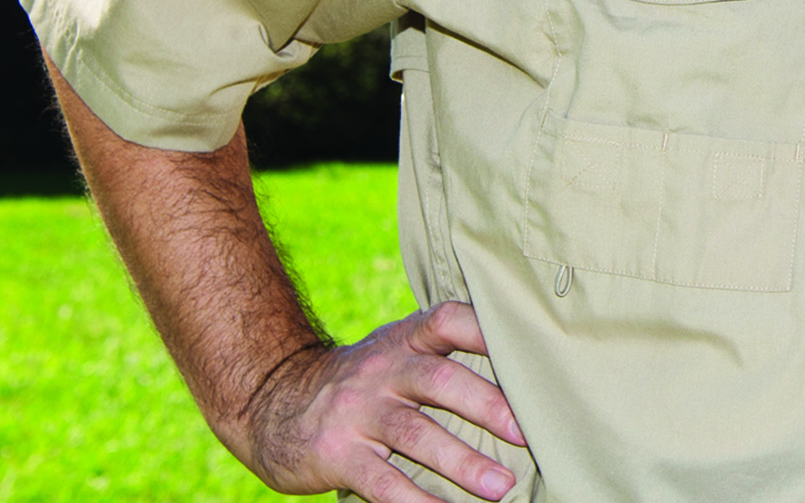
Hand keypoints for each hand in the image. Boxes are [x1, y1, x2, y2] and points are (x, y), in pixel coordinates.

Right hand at [239, 301, 527, 502]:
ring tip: (501, 486)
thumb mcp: (396, 350)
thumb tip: (521, 366)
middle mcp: (383, 369)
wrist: (276, 402)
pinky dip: (415, 500)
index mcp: (405, 340)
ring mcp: (358, 411)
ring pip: (415, 434)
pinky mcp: (337, 453)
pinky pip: (381, 481)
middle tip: (528, 433)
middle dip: (487, 406)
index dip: (486, 329)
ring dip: (462, 462)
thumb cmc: (364, 381)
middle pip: (440, 380)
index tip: (528, 349)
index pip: (448, 320)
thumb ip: (443, 352)